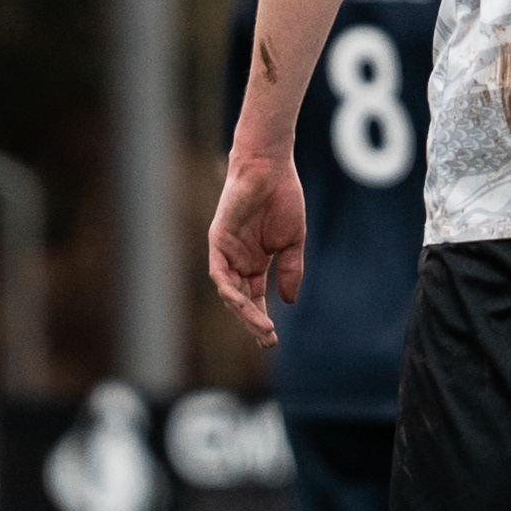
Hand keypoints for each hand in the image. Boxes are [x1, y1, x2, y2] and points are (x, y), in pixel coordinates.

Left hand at [207, 152, 306, 347]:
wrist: (270, 168)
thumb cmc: (283, 199)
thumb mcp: (292, 242)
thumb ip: (290, 270)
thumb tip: (289, 302)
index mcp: (254, 262)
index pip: (255, 298)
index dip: (261, 319)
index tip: (271, 340)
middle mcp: (238, 261)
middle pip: (242, 301)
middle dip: (253, 323)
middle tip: (268, 342)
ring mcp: (226, 252)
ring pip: (230, 292)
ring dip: (245, 312)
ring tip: (264, 328)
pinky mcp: (218, 240)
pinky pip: (219, 273)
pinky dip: (230, 290)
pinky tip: (243, 303)